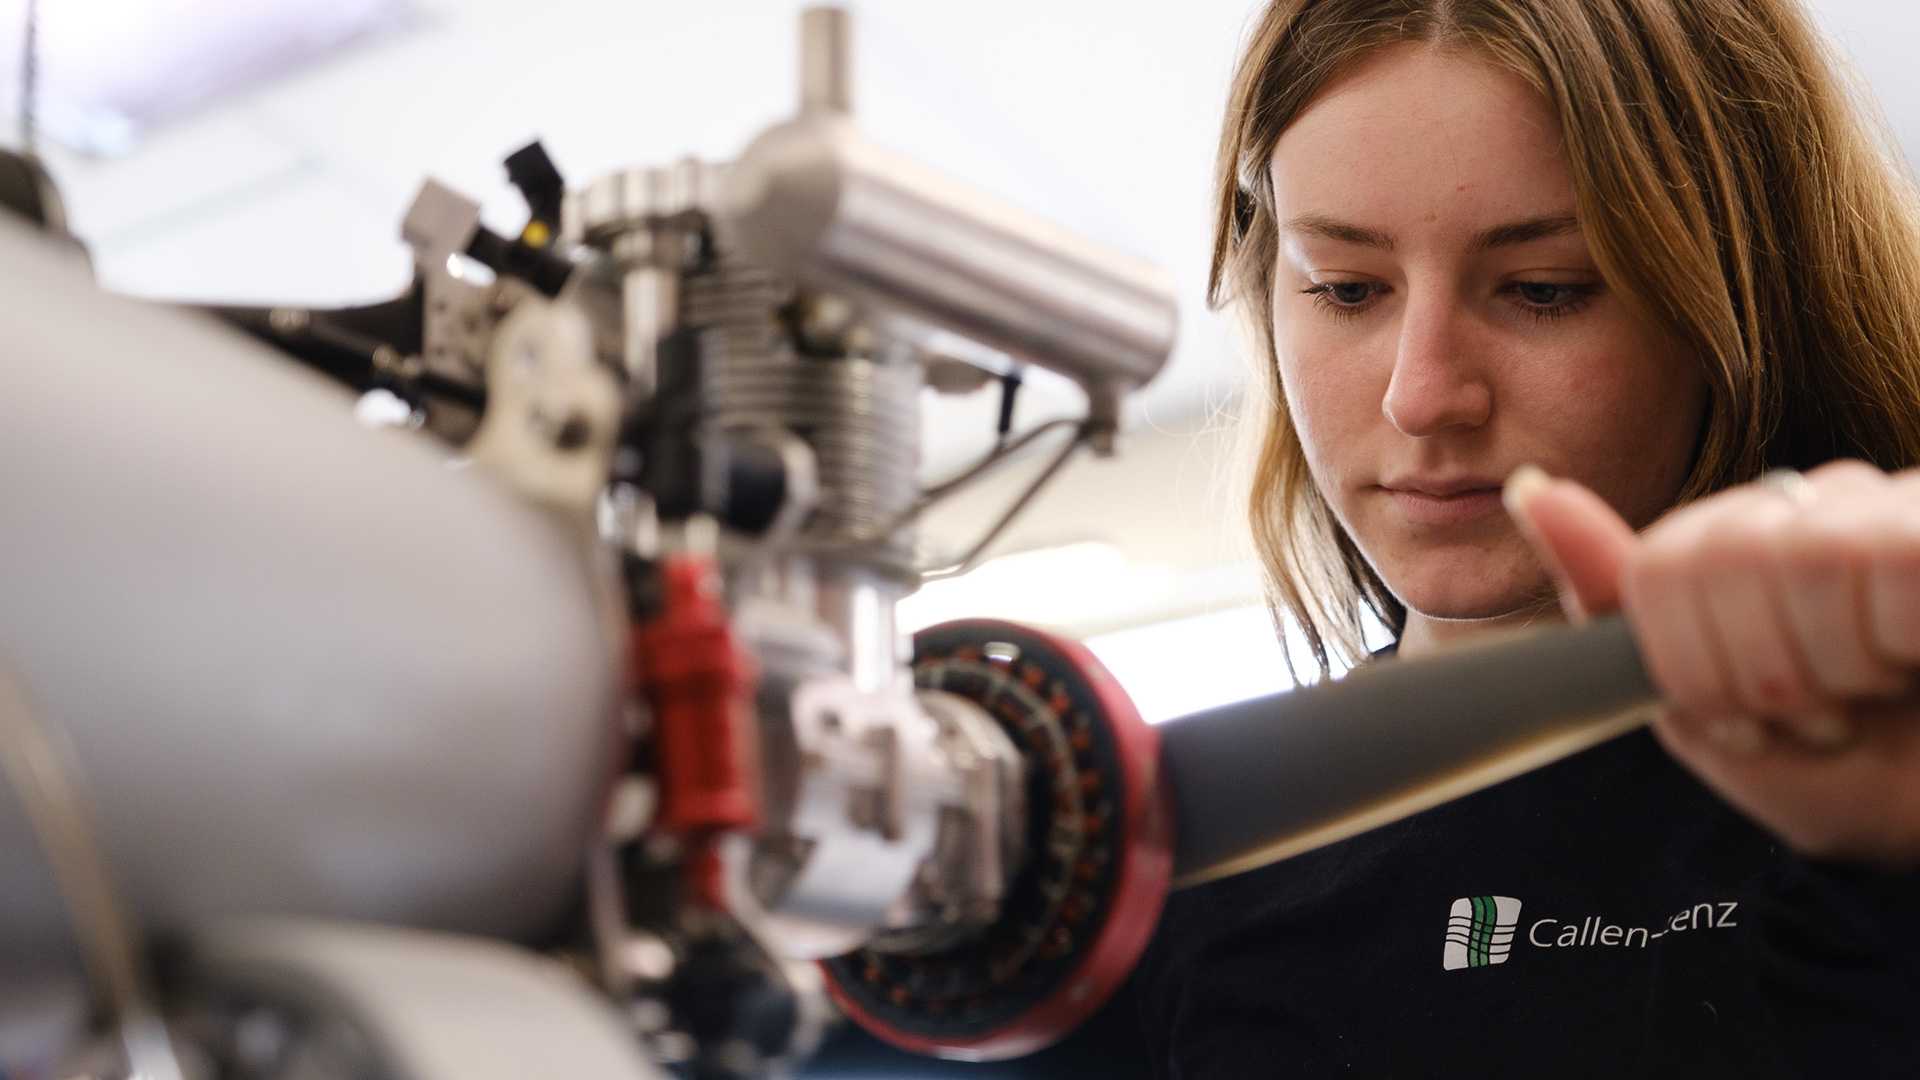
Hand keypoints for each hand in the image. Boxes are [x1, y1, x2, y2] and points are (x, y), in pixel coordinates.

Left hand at [1505, 460, 1919, 863]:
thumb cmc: (1843, 772)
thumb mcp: (1700, 703)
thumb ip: (1614, 597)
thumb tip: (1529, 487)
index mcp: (1749, 540)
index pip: (1658, 567)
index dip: (1688, 663)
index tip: (1744, 719)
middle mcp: (1823, 504)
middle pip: (1716, 555)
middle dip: (1755, 671)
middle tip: (1815, 717)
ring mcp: (1893, 505)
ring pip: (1801, 555)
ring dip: (1833, 664)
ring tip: (1875, 691)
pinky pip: (1886, 560)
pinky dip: (1891, 641)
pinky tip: (1917, 658)